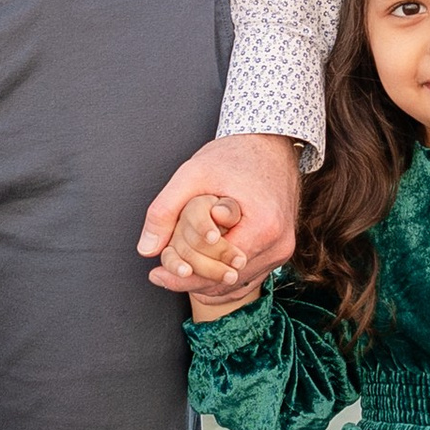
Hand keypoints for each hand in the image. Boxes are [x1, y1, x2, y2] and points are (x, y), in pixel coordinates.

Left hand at [140, 130, 300, 304]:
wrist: (271, 144)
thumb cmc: (235, 155)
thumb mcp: (192, 174)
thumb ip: (165, 210)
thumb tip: (146, 249)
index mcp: (263, 227)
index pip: (217, 271)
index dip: (183, 276)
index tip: (156, 275)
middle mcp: (279, 244)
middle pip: (226, 283)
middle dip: (191, 280)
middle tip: (161, 274)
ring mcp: (282, 250)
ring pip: (237, 285)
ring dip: (206, 282)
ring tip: (177, 270)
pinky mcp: (281, 250)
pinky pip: (248, 277)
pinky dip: (222, 278)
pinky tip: (199, 270)